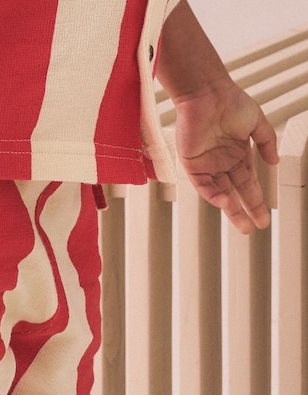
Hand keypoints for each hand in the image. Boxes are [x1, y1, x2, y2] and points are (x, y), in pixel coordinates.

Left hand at [174, 83, 278, 233]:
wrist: (207, 93)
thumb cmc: (231, 102)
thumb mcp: (257, 122)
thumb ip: (267, 142)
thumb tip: (275, 162)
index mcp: (238, 154)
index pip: (248, 183)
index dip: (256, 201)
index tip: (264, 216)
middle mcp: (223, 163)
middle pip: (235, 193)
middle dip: (244, 211)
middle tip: (253, 228)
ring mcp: (207, 165)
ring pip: (220, 193)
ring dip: (231, 209)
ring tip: (242, 223)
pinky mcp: (192, 165)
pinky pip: (204, 186)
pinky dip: (215, 195)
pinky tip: (227, 203)